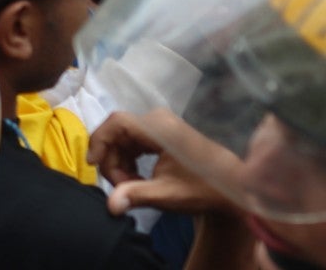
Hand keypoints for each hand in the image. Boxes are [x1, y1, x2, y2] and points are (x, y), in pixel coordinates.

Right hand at [89, 111, 239, 217]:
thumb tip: (110, 205)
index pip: (117, 123)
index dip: (100, 141)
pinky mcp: (163, 133)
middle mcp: (158, 120)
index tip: (92, 164)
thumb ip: (135, 195)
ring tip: (130, 185)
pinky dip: (130, 159)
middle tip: (119, 185)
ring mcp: (161, 125)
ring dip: (120, 161)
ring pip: (125, 138)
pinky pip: (135, 141)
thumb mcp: (166, 194)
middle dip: (112, 159)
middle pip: (119, 132)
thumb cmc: (202, 189)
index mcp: (159, 128)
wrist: (232, 189)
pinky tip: (137, 178)